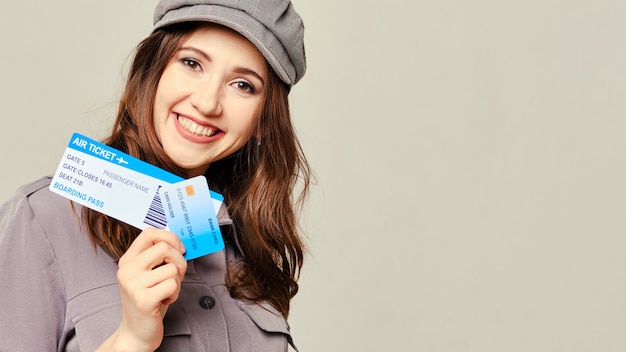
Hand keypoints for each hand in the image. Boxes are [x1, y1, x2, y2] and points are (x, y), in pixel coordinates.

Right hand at [97, 227, 186, 351]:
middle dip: (179, 260)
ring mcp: (133, 285)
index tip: (180, 249)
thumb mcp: (148, 274)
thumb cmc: (148, 301)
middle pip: (164, 248)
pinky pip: (173, 284)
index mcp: (127, 260)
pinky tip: (165, 300)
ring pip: (172, 268)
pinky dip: (175, 293)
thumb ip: (158, 258)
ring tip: (166, 291)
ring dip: (177, 281)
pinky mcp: (144, 299)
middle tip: (177, 274)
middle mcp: (127, 270)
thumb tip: (181, 243)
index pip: (149, 233)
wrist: (136, 333)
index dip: (170, 237)